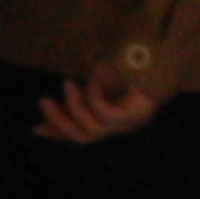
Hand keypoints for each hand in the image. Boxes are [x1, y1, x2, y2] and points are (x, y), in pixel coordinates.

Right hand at [35, 62, 159, 143]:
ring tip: (67, 84)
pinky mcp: (134, 115)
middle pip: (83, 137)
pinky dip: (94, 97)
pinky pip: (105, 114)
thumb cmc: (134, 71)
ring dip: (75, 107)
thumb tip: (59, 91)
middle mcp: (119, 129)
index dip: (57, 134)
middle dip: (60, 122)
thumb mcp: (103, 81)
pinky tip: (92, 80)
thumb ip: (84, 91)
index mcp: (111, 123)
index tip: (34, 128)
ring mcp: (128, 124)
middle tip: (42, 101)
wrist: (165, 61)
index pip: (79, 136)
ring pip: (92, 128)